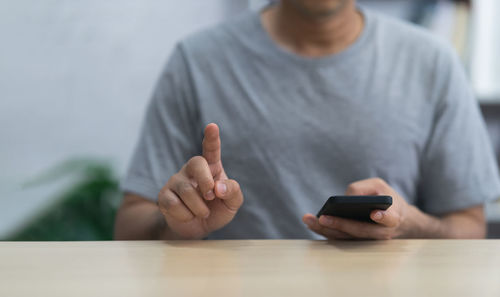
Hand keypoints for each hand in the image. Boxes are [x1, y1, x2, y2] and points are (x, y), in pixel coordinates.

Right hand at [157, 123, 243, 238]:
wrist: (197, 229)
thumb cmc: (217, 210)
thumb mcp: (232, 203)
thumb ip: (233, 192)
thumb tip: (219, 187)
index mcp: (211, 166)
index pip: (211, 149)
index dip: (211, 138)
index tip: (212, 126)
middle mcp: (192, 170)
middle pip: (197, 163)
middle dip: (206, 181)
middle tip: (211, 196)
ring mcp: (176, 181)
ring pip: (187, 190)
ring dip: (200, 208)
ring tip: (203, 212)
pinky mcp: (164, 195)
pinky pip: (174, 204)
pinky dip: (186, 215)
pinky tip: (188, 215)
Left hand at [302, 178, 410, 239]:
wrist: (399, 219)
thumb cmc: (386, 199)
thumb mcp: (380, 186)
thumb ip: (363, 189)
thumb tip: (343, 199)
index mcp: (392, 217)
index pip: (389, 219)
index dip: (383, 217)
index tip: (375, 214)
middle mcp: (380, 232)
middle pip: (359, 231)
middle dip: (340, 225)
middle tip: (323, 218)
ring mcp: (367, 240)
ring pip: (346, 238)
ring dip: (326, 230)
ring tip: (309, 220)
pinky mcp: (356, 241)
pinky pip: (340, 237)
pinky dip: (325, 231)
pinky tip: (311, 223)